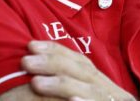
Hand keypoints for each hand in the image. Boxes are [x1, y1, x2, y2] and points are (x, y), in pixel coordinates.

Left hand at [21, 40, 135, 100]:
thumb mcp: (79, 97)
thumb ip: (68, 89)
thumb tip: (35, 76)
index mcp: (104, 86)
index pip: (81, 62)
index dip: (57, 50)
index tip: (31, 44)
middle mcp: (114, 95)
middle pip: (85, 72)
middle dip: (54, 63)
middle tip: (26, 60)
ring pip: (92, 90)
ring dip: (63, 84)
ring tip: (36, 83)